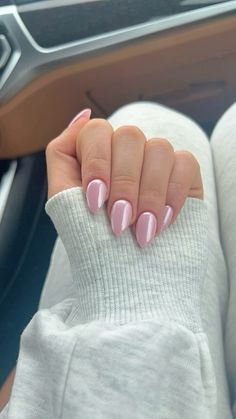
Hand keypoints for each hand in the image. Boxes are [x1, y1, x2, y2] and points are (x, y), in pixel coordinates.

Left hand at [46, 109, 202, 247]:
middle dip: (124, 183)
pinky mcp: (184, 176)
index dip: (97, 163)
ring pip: (159, 148)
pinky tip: (162, 223)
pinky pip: (185, 163)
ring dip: (149, 194)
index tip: (95, 202)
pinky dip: (172, 195)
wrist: (129, 280)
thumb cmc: (94, 243)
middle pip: (130, 136)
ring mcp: (157, 163)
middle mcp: (128, 154)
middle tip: (119, 222)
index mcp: (99, 154)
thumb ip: (62, 153)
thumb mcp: (63, 199)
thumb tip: (83, 115)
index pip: (97, 131)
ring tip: (141, 231)